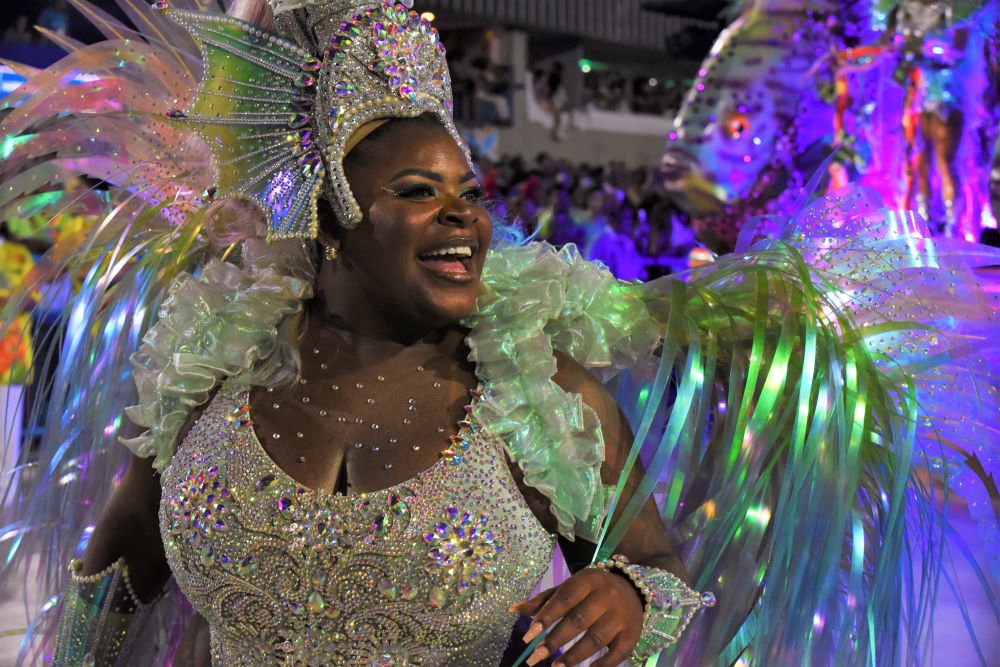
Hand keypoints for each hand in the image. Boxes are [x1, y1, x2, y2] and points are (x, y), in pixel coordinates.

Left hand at [510, 567, 643, 666]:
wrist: (634, 588)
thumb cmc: (593, 589)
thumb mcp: (570, 587)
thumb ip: (544, 600)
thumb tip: (513, 609)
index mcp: (588, 580)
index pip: (564, 599)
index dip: (546, 617)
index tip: (528, 636)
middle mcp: (607, 596)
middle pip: (578, 620)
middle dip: (555, 640)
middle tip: (535, 658)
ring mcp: (621, 616)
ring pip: (595, 639)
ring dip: (574, 656)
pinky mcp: (632, 634)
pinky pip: (616, 653)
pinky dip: (601, 665)